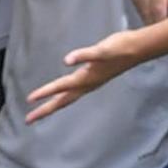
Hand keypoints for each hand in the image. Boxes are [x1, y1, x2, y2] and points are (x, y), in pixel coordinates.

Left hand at [25, 31, 139, 121]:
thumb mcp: (101, 50)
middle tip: (29, 120)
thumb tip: (67, 60)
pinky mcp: (94, 76)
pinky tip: (60, 91)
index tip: (29, 100)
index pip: (60, 88)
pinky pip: (75, 87)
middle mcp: (87, 83)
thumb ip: (84, 55)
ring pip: (68, 97)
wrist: (138, 48)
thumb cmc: (120, 48)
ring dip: (53, 104)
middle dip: (45, 110)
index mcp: (85, 79)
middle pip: (62, 100)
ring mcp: (91, 82)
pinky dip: (64, 90)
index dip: (45, 93)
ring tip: (41, 110)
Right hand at [125, 0, 167, 22]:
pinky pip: (135, 0)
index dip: (161, 25)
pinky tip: (152, 6)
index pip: (156, 11)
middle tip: (165, 32)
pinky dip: (143, 6)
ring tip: (160, 20)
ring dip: (148, 15)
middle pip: (145, 11)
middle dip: (154, 23)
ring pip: (139, 7)